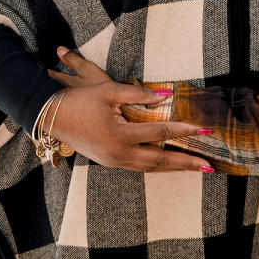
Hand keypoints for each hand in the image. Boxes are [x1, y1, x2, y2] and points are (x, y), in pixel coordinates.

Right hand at [43, 46, 211, 172]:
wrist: (50, 116)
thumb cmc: (79, 100)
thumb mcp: (108, 90)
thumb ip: (138, 94)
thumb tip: (165, 95)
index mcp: (120, 137)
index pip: (160, 133)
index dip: (183, 130)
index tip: (203, 129)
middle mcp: (119, 154)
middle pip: (160, 161)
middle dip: (186, 163)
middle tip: (209, 165)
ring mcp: (113, 161)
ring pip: (150, 168)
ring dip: (173, 168)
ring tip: (194, 168)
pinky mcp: (109, 162)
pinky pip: (139, 167)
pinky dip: (157, 165)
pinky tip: (168, 163)